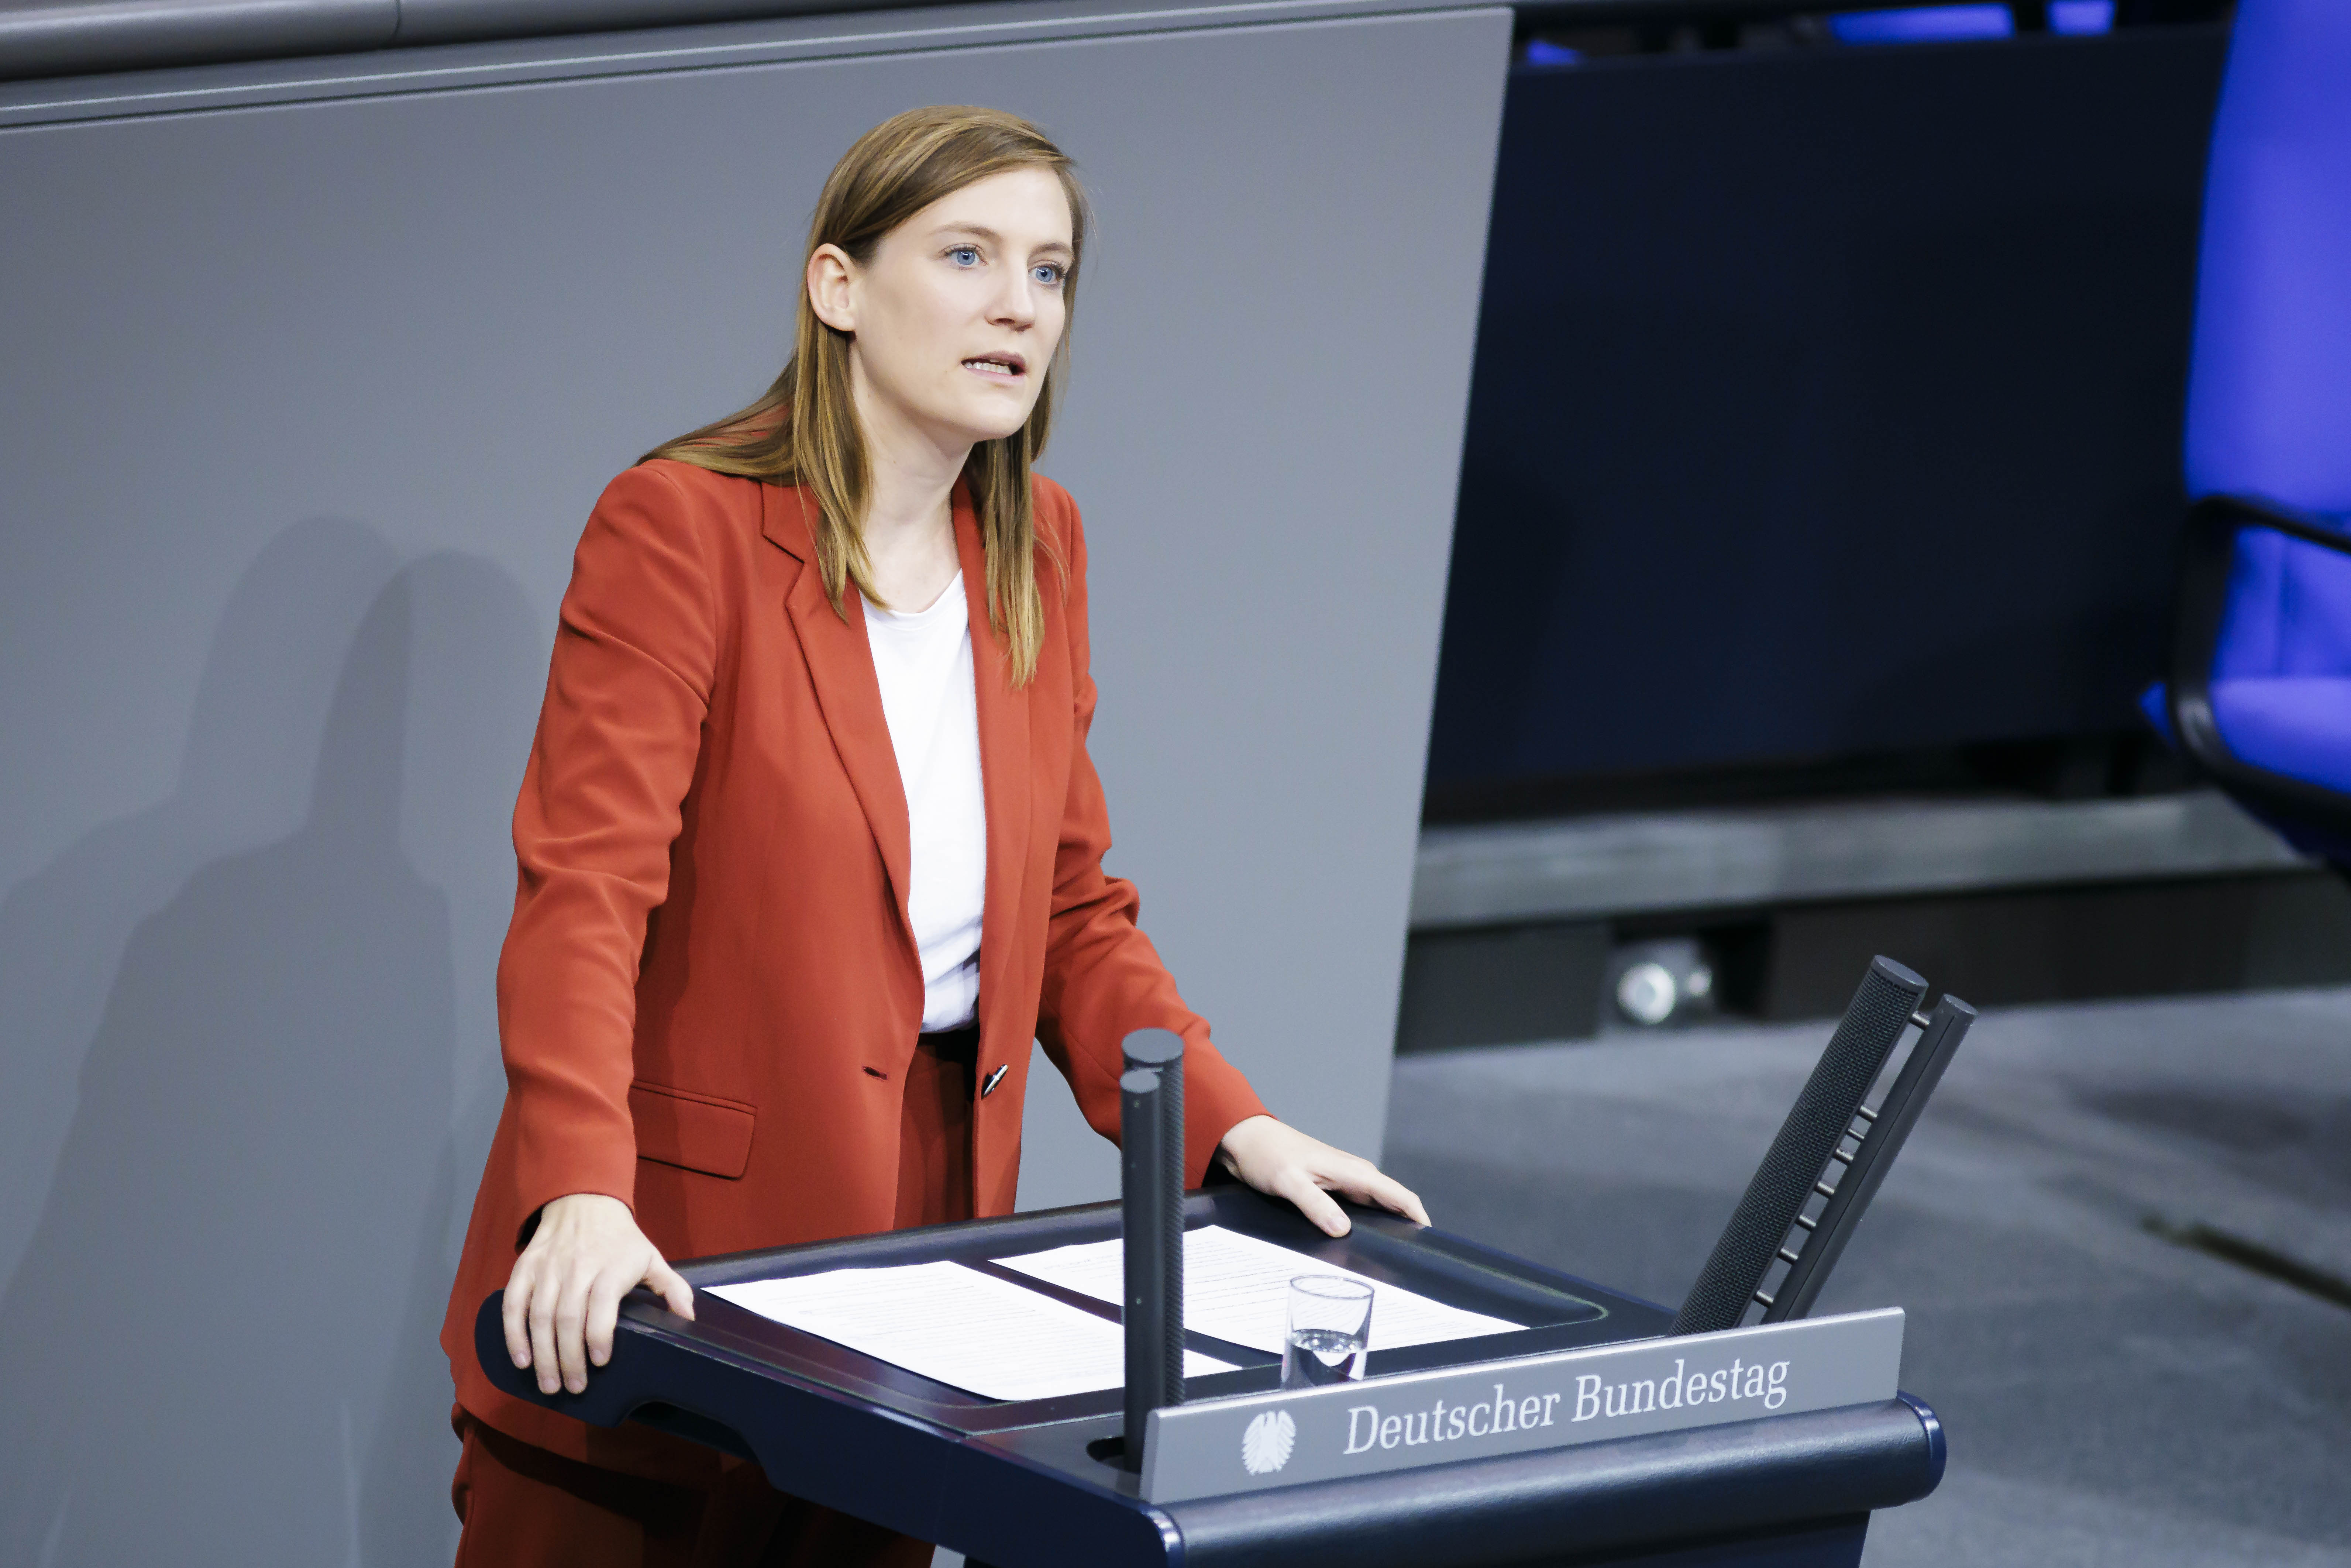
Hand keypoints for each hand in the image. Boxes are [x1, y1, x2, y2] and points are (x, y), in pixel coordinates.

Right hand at [502, 1192, 694, 1395]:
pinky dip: (514, 1333)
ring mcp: (548, 1268)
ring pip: (540, 1315)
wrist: (583, 1201)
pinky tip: (520, 1359)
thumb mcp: (651, 1256)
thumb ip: (672, 1288)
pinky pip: (514, 1304)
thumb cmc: (620, 1239)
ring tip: (549, 1385)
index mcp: (611, 1266)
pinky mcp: (525, 1268)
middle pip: (568, 1318)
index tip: (600, 1362)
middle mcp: (577, 1267)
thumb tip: (688, 1319)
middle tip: (574, 1387)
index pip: (602, 1303)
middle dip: (568, 1358)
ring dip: (542, 1354)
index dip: (598, 1335)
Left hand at [1214, 1115, 1430, 1237]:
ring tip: (1393, 1255)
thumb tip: (1342, 1230)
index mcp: (1353, 1171)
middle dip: (1408, 1226)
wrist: (1247, 1140)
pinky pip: (1360, 1207)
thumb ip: (1315, 1205)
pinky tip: (1364, 1240)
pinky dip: (1369, 1222)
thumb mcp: (1288, 1182)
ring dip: (1389, 1225)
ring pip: (1378, 1205)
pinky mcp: (1332, 1188)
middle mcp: (1354, 1175)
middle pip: (1393, 1202)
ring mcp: (1344, 1181)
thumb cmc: (1267, 1155)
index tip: (1431, 1241)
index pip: (1399, 1194)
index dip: (1418, 1216)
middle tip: (1412, 1259)